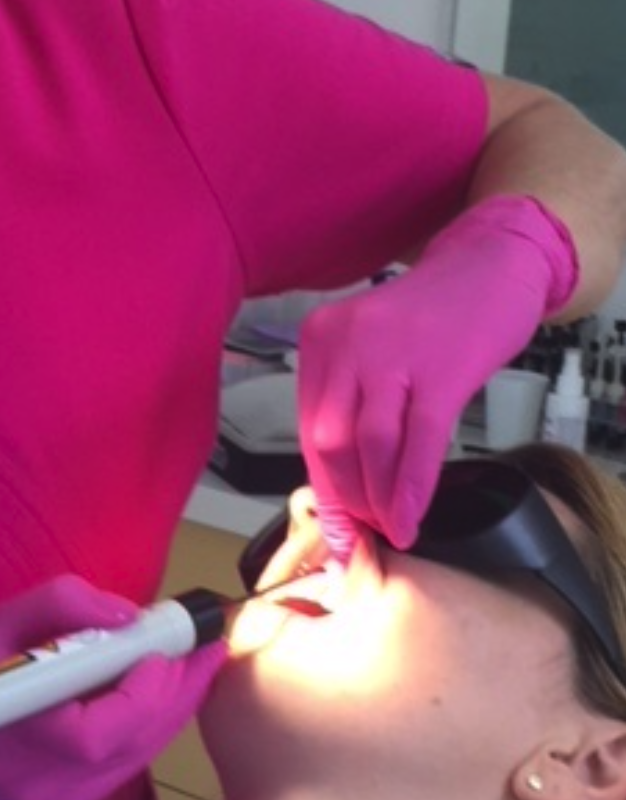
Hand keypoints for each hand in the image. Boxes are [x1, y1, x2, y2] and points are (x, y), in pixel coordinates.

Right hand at [0, 575, 225, 799]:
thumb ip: (61, 606)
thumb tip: (129, 616)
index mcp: (20, 742)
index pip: (101, 730)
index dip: (145, 689)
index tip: (166, 644)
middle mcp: (48, 787)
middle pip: (137, 743)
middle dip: (178, 689)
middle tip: (208, 643)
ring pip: (139, 755)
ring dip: (171, 707)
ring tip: (195, 661)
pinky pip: (126, 764)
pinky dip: (147, 725)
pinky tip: (159, 691)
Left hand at [297, 194, 577, 549]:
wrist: (490, 267)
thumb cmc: (429, 318)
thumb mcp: (372, 348)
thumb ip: (351, 403)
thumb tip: (341, 488)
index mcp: (321, 339)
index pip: (309, 427)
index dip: (322, 486)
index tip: (335, 528)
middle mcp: (347, 343)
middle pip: (330, 441)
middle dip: (346, 498)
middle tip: (365, 532)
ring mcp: (392, 354)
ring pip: (369, 445)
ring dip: (378, 499)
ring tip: (391, 528)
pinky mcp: (439, 370)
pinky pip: (418, 442)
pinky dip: (412, 488)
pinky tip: (412, 518)